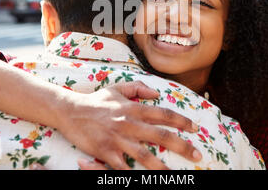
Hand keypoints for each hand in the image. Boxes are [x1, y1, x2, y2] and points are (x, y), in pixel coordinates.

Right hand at [56, 81, 201, 169]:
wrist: (70, 111)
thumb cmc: (96, 100)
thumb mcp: (117, 88)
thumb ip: (138, 88)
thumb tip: (156, 94)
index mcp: (133, 108)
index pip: (163, 114)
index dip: (181, 121)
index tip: (195, 128)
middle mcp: (128, 123)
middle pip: (160, 136)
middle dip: (182, 146)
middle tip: (197, 154)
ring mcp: (116, 138)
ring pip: (144, 155)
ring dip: (162, 167)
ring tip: (176, 175)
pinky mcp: (105, 151)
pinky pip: (121, 166)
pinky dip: (132, 174)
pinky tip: (144, 179)